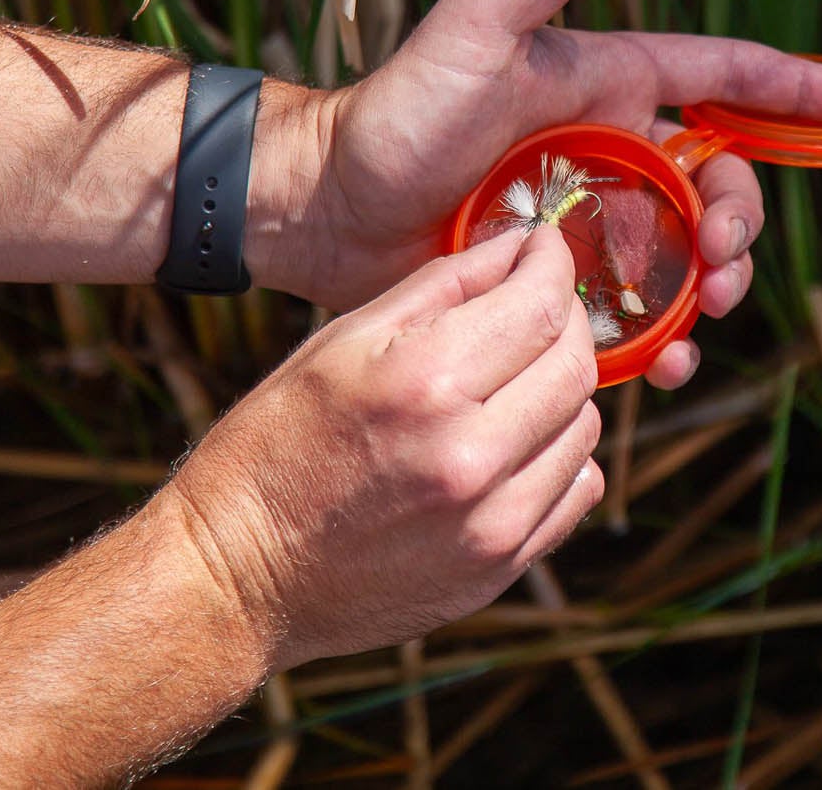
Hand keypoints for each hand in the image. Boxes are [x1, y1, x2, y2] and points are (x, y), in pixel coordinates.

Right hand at [161, 226, 600, 670]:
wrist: (237, 575)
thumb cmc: (278, 443)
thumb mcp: (342, 341)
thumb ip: (443, 286)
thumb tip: (517, 247)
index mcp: (426, 382)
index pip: (543, 306)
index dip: (555, 264)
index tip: (546, 251)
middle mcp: (471, 454)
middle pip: (577, 365)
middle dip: (566, 322)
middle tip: (536, 310)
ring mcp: (491, 521)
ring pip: (584, 427)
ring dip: (562, 391)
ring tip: (513, 383)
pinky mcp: (500, 567)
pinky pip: (576, 491)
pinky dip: (560, 457)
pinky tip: (513, 446)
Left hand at [263, 0, 821, 388]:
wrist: (323, 206)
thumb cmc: (398, 107)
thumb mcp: (477, 23)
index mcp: (613, 89)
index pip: (728, 79)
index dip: (801, 90)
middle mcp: (617, 156)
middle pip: (723, 185)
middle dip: (747, 219)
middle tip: (726, 253)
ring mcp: (594, 227)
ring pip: (693, 259)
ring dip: (719, 286)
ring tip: (705, 311)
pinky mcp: (562, 289)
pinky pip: (636, 321)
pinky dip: (663, 346)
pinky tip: (664, 365)